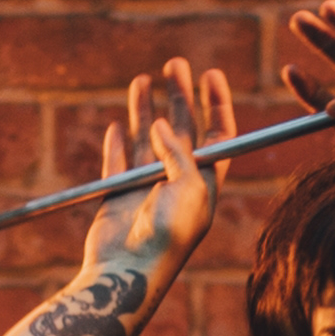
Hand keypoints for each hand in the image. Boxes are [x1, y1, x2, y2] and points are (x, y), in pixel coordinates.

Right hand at [89, 54, 238, 273]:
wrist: (129, 270)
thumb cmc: (168, 234)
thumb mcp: (189, 188)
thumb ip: (178, 152)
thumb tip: (158, 123)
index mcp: (205, 182)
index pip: (218, 135)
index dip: (217, 103)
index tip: (211, 74)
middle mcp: (178, 182)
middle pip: (181, 129)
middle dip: (179, 96)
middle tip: (174, 65)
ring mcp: (146, 188)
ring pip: (146, 139)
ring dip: (145, 109)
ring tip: (142, 80)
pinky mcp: (116, 195)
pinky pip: (117, 162)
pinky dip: (117, 144)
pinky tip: (118, 126)